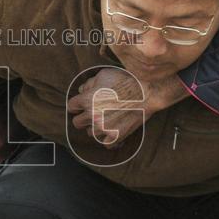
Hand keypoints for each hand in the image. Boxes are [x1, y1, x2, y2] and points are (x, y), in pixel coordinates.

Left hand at [67, 69, 186, 144]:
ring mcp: (104, 128)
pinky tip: (113, 131)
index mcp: (87, 100)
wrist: (147, 92)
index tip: (82, 105)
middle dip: (83, 118)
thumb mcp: (104, 74)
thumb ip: (89, 83)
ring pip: (90, 133)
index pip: (71, 107)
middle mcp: (92, 115)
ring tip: (106, 120)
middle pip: (77, 123)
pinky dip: (108, 139)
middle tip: (93, 113)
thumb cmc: (126, 80)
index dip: (76, 105)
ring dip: (95, 128)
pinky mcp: (115, 136)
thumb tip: (81, 91)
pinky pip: (105, 144)